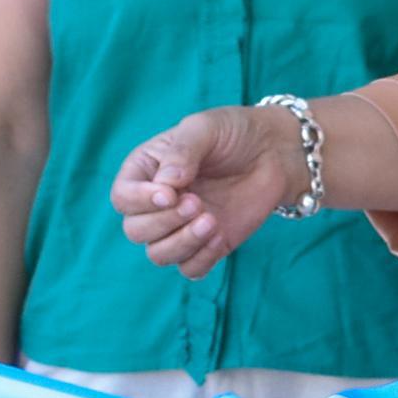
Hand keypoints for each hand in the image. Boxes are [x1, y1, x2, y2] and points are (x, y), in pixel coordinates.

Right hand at [113, 108, 289, 277]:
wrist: (274, 152)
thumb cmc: (234, 133)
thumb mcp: (205, 128)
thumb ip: (182, 151)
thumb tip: (165, 184)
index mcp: (147, 171)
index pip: (122, 197)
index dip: (140, 201)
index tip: (170, 194)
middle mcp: (157, 202)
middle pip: (136, 230)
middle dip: (165, 222)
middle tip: (198, 203)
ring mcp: (181, 226)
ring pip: (158, 254)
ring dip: (182, 243)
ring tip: (212, 221)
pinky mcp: (206, 244)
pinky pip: (189, 269)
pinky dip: (202, 259)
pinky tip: (221, 235)